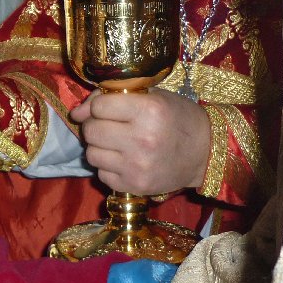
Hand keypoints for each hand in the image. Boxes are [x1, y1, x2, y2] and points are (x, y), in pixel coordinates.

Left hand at [69, 88, 211, 193]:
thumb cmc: (178, 118)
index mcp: (148, 111)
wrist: (206, 153)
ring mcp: (137, 166)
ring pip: (91, 154)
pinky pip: (101, 174)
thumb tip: (76, 113)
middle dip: (95, 126)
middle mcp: (142, 139)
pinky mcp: (135, 186)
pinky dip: (108, 167)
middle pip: (91, 131)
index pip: (98, 106)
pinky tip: (124, 160)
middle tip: (111, 126)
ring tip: (118, 143)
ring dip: (99, 147)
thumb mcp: (152, 97)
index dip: (99, 106)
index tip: (109, 109)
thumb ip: (112, 97)